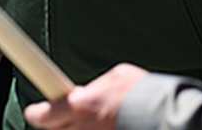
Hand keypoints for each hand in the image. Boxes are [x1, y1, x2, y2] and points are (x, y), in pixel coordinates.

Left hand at [24, 64, 147, 128]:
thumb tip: (91, 91)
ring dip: (78, 129)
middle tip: (67, 116)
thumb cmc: (142, 93)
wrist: (166, 116)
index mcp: (80, 106)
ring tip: (95, 122)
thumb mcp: (116, 77)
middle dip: (58, 123)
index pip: (42, 115)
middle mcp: (82, 129)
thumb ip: (96, 87)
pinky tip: (109, 126)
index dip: (36, 113)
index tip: (35, 111)